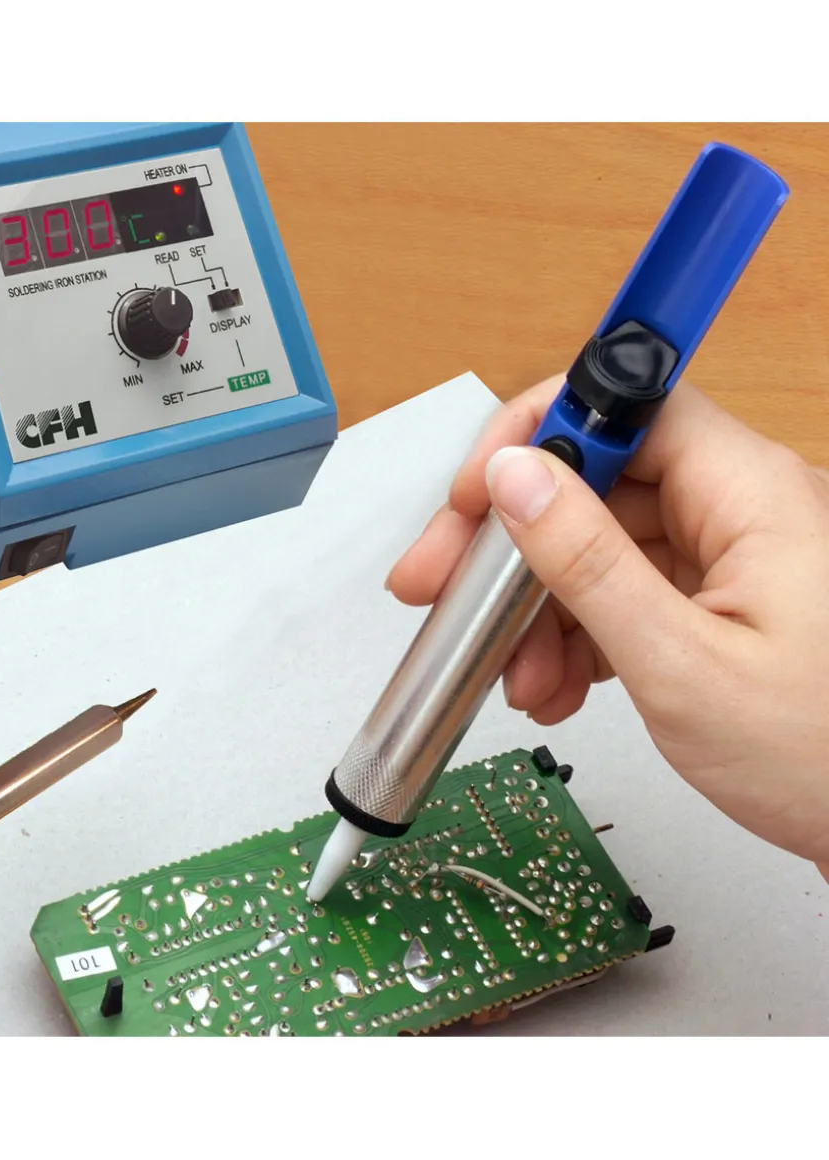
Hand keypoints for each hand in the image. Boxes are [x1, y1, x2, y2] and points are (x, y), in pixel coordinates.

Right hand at [387, 375, 828, 873]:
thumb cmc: (827, 758)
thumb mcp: (681, 666)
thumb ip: (589, 564)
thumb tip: (516, 478)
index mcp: (751, 496)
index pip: (629, 407)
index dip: (540, 434)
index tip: (478, 490)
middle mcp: (740, 511)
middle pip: (596, 482)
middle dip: (512, 541)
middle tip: (442, 583)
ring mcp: (727, 559)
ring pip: (600, 546)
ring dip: (538, 607)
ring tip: (515, 674)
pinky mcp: (716, 603)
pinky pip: (624, 592)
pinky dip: (576, 634)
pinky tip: (553, 683)